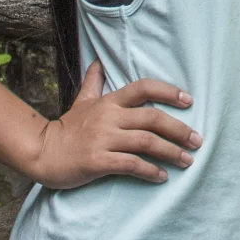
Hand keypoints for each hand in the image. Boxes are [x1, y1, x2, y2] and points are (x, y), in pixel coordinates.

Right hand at [26, 59, 198, 187]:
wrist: (42, 153)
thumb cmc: (66, 129)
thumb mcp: (81, 102)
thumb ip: (93, 83)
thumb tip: (97, 63)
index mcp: (109, 102)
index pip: (143, 88)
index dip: (169, 92)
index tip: (189, 101)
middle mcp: (109, 117)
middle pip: (153, 118)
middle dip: (179, 130)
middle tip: (197, 141)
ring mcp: (103, 139)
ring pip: (146, 142)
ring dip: (171, 152)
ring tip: (187, 161)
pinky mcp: (98, 161)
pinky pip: (131, 164)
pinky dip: (150, 171)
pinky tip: (161, 176)